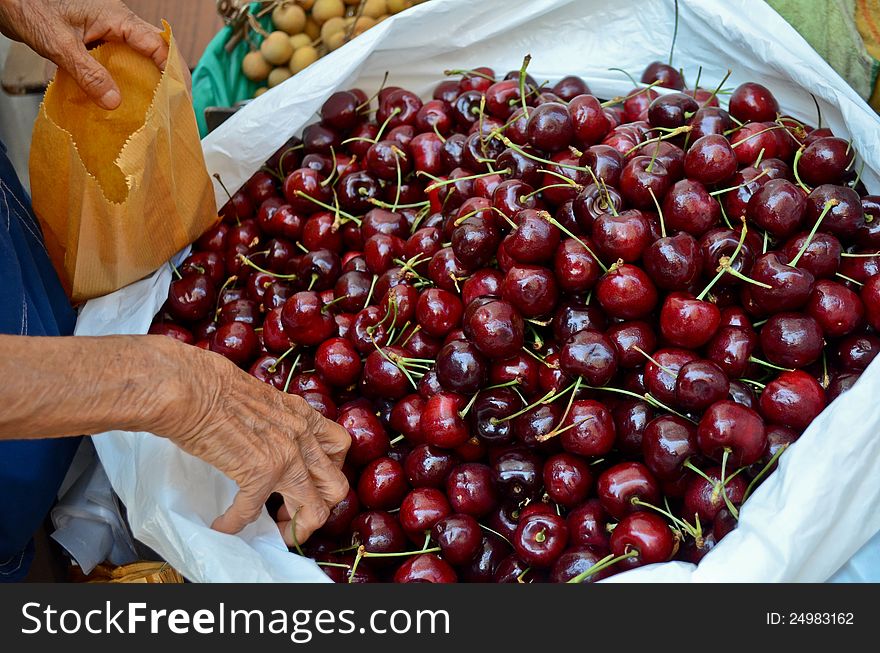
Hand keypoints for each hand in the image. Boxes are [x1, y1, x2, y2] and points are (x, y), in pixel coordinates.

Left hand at [0, 0, 167, 108]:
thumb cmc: (28, 6)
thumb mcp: (60, 44)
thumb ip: (88, 73)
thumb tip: (113, 101)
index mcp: (116, 17)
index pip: (157, 44)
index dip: (172, 69)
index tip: (178, 95)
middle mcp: (116, 23)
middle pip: (155, 51)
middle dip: (166, 78)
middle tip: (172, 105)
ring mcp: (106, 31)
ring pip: (138, 57)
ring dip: (145, 81)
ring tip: (152, 107)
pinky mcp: (95, 41)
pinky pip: (118, 61)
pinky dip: (123, 80)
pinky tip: (122, 98)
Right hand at [150, 338, 350, 544]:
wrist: (191, 387)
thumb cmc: (213, 386)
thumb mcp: (263, 401)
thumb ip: (277, 423)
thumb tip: (268, 443)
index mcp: (304, 416)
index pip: (339, 448)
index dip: (327, 472)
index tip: (307, 484)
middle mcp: (303, 437)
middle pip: (336, 486)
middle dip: (319, 507)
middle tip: (292, 512)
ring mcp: (286, 457)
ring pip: (314, 510)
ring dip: (294, 528)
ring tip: (273, 531)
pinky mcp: (259, 474)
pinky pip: (253, 513)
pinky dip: (235, 524)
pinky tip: (223, 524)